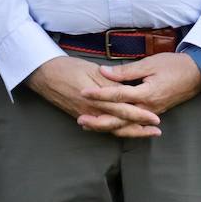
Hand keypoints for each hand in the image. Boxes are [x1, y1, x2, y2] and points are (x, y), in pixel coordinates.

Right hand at [25, 56, 162, 137]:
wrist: (43, 75)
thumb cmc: (67, 68)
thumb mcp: (91, 70)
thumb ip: (110, 82)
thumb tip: (127, 89)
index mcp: (97, 99)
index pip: (123, 110)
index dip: (140, 115)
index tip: (156, 118)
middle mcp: (92, 111)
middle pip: (120, 124)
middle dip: (139, 129)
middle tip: (156, 131)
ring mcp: (86, 116)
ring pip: (111, 129)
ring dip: (129, 131)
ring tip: (144, 133)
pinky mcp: (80, 116)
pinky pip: (100, 127)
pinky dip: (113, 130)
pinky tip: (121, 130)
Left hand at [78, 53, 200, 126]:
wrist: (198, 74)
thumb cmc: (174, 66)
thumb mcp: (150, 64)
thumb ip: (125, 71)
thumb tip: (103, 71)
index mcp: (147, 94)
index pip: (118, 96)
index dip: (99, 94)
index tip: (83, 92)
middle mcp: (148, 108)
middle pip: (120, 118)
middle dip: (99, 120)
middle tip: (80, 119)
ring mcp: (151, 112)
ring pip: (126, 124)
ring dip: (107, 126)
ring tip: (88, 125)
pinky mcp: (153, 113)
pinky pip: (134, 124)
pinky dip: (120, 126)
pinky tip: (107, 126)